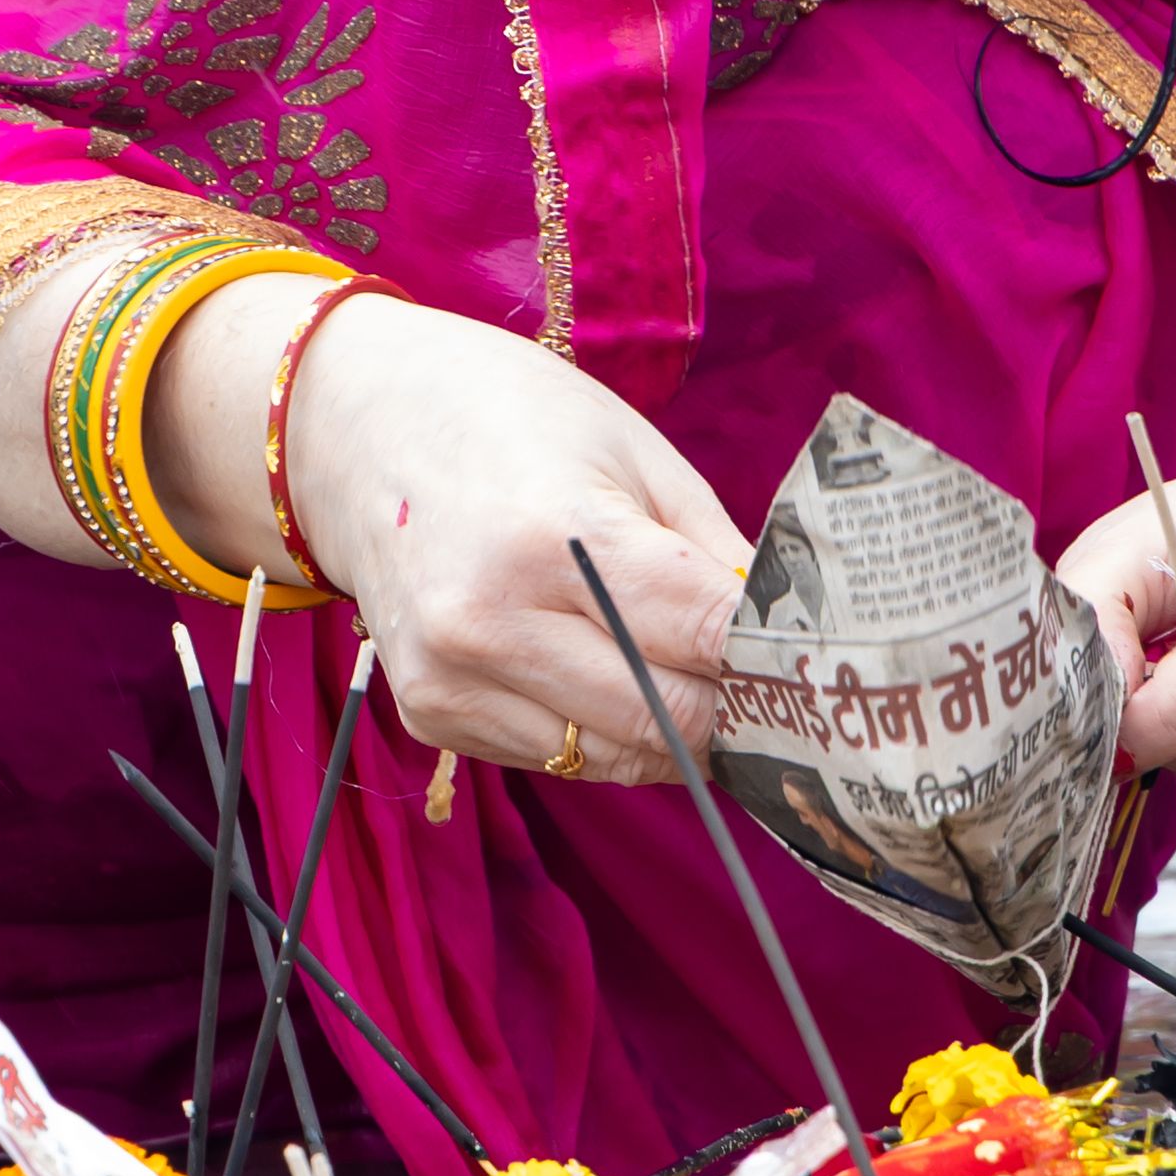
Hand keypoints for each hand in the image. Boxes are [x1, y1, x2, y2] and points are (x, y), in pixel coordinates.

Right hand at [275, 297, 750, 781]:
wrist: (355, 428)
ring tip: (694, 674)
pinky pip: (558, 757)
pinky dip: (604, 731)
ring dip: (675, 730)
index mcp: (552, 537)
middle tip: (775, 684)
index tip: (819, 659)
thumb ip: (715, 553)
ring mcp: (451, 678)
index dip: (777, 657)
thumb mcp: (632, 453)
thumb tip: (794, 641)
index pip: (707, 638)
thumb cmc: (509, 419)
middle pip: (672, 718)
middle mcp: (490, 621)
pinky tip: (605, 672)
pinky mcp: (431, 713)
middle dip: (737, 707)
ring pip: (619, 757)